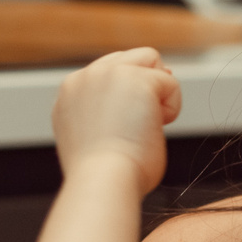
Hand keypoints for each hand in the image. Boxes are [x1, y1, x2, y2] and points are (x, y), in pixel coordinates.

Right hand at [54, 48, 181, 194]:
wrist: (102, 182)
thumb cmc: (104, 177)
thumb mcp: (92, 139)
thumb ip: (103, 116)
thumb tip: (133, 109)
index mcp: (70, 94)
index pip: (107, 74)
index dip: (128, 94)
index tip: (131, 123)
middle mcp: (84, 78)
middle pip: (128, 59)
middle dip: (145, 86)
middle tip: (144, 122)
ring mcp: (108, 74)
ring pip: (150, 59)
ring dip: (158, 90)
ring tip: (151, 124)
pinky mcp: (137, 79)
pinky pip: (170, 82)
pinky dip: (172, 107)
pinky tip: (158, 129)